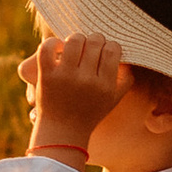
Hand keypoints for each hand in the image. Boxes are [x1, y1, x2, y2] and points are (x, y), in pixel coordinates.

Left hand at [18, 29, 124, 155]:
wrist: (62, 132)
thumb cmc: (90, 112)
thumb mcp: (113, 99)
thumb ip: (125, 78)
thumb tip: (125, 55)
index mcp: (105, 85)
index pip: (112, 49)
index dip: (109, 45)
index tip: (103, 51)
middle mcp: (86, 81)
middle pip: (94, 42)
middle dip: (93, 40)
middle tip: (88, 48)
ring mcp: (65, 77)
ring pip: (75, 40)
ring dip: (75, 39)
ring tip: (74, 48)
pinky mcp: (46, 76)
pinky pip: (47, 47)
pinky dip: (51, 43)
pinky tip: (57, 50)